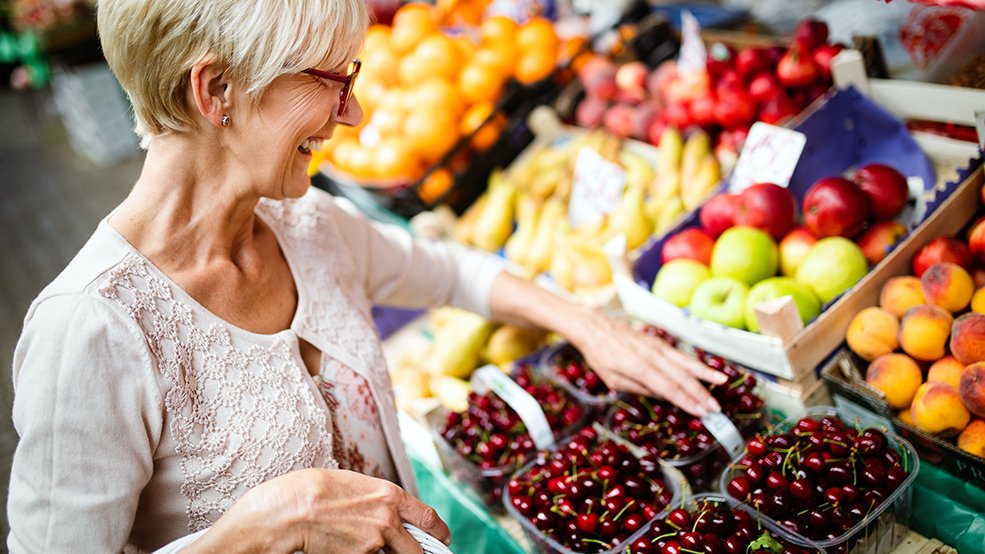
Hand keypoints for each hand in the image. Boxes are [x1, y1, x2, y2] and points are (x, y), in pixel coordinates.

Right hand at [187, 468, 449, 553]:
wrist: (279, 514)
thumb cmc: (304, 490)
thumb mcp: (346, 482)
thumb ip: (371, 496)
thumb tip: (383, 507)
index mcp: (389, 495)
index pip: (430, 519)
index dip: (439, 532)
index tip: (441, 537)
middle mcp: (388, 520)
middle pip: (420, 549)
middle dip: (420, 552)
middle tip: (417, 552)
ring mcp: (373, 543)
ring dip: (391, 553)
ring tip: (373, 546)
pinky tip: (351, 549)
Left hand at [568, 308, 725, 417]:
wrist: (595, 326)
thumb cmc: (600, 355)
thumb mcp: (612, 379)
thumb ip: (639, 388)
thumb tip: (662, 396)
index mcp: (638, 367)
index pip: (668, 388)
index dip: (687, 402)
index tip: (702, 413)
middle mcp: (651, 355)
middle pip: (681, 377)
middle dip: (700, 393)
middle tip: (715, 408)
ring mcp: (657, 346)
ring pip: (686, 362)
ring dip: (705, 375)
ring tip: (722, 383)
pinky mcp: (659, 342)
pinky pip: (680, 355)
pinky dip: (696, 363)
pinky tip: (707, 370)